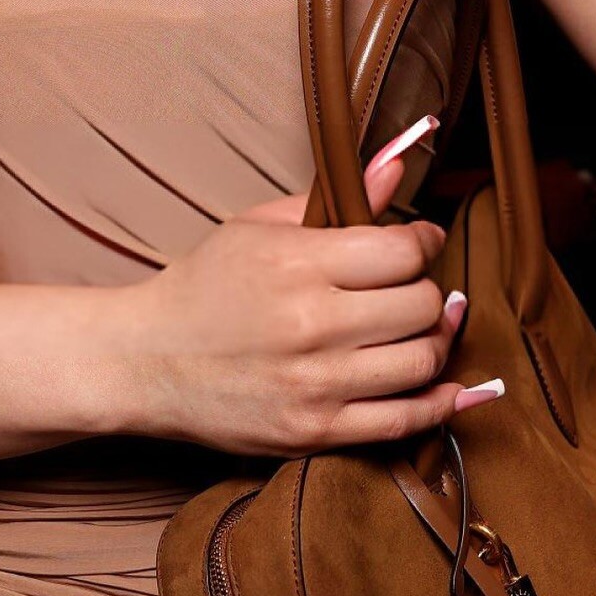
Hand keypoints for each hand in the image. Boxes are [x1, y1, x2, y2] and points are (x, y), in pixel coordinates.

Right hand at [127, 125, 495, 457]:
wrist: (146, 361)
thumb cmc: (204, 285)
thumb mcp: (258, 226)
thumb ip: (333, 197)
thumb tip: (398, 164)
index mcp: (298, 264)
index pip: (402, 251)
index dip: (423, 241)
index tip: (420, 241)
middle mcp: (312, 324)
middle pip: (422, 305)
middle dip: (428, 290)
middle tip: (413, 286)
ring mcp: (315, 384)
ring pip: (422, 361)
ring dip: (434, 341)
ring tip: (422, 327)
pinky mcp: (315, 431)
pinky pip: (403, 421)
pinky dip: (438, 403)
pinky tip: (448, 386)